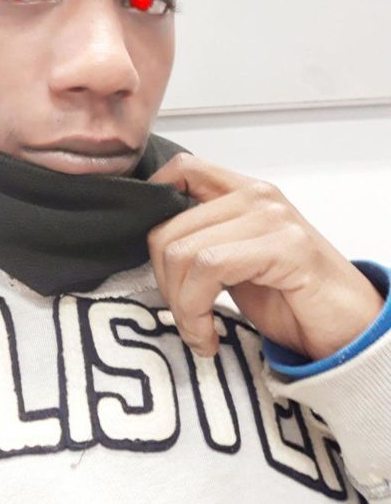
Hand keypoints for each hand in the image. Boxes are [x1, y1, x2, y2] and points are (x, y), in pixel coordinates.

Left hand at [146, 153, 383, 359]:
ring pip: (185, 251)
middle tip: (184, 318)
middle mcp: (258, 196)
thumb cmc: (292, 298)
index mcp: (244, 192)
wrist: (349, 329)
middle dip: (164, 283)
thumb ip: (204, 241)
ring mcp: (272, 218)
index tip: (155, 255)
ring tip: (198, 331)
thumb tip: (155, 247)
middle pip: (169, 226)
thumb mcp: (236, 262)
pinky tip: (209, 335)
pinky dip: (196, 310)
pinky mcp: (285, 247)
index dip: (154, 202)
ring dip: (181, 306)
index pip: (183, 168)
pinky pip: (210, 268)